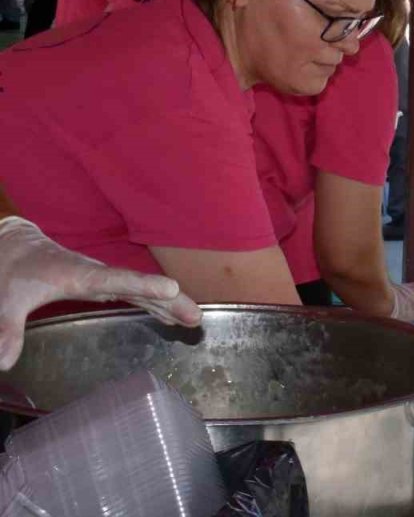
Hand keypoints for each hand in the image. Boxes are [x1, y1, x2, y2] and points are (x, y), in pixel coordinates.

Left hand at [0, 217, 201, 369]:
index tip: (172, 289)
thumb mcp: (7, 300)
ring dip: (170, 304)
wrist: (19, 249)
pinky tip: (171, 317)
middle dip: (170, 300)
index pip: (117, 280)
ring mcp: (106, 281)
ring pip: (144, 292)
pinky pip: (137, 295)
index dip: (144, 285)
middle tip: (195, 316)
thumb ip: (7, 329)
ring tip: (194, 319)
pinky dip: (157, 305)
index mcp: (81, 276)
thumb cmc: (16, 273)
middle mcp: (100, 277)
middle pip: (141, 287)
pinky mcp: (105, 287)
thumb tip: (3, 363)